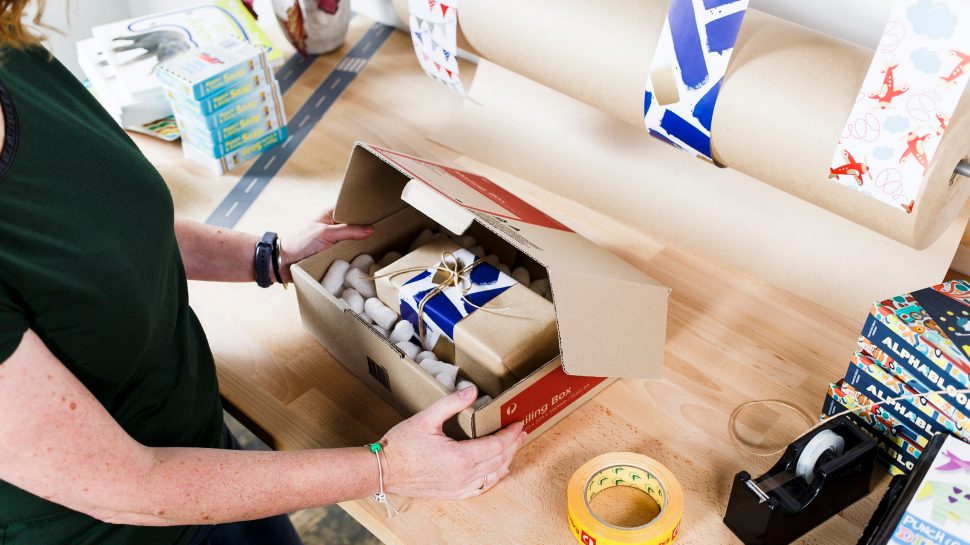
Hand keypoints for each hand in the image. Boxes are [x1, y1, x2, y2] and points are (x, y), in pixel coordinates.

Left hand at [280, 209, 372, 282]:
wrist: (282, 263)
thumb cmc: (299, 242)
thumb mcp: (325, 233)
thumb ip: (348, 231)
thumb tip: (371, 229)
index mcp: (331, 215)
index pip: (352, 210)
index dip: (365, 213)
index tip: (380, 216)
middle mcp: (334, 228)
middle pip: (355, 228)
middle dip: (365, 231)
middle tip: (383, 233)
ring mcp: (334, 242)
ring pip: (353, 243)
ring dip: (360, 247)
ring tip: (378, 247)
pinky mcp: (332, 256)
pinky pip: (347, 256)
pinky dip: (353, 258)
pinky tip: (365, 259)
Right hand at [380, 386, 526, 499]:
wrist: (383, 471)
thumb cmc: (402, 445)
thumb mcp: (426, 417)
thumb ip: (451, 403)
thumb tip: (471, 390)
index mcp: (461, 456)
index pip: (497, 445)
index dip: (511, 434)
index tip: (518, 423)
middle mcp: (464, 474)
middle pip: (500, 460)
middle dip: (514, 445)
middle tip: (522, 432)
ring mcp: (459, 486)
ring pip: (493, 475)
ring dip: (507, 460)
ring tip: (515, 448)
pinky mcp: (452, 492)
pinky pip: (481, 488)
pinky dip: (494, 478)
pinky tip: (498, 472)